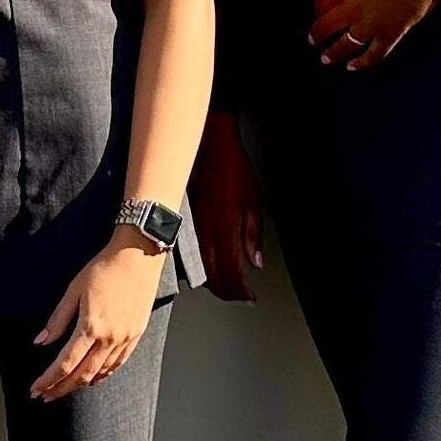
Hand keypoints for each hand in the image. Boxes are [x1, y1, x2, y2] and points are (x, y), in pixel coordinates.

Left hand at [31, 242, 160, 400]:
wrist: (138, 257)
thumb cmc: (105, 268)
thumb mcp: (74, 291)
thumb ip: (57, 320)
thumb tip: (40, 341)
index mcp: (90, 327)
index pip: (65, 364)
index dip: (48, 380)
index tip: (36, 389)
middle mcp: (109, 338)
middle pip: (81, 374)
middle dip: (60, 388)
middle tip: (45, 396)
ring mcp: (125, 338)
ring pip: (100, 372)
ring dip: (80, 384)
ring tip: (64, 388)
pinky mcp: (136, 335)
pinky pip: (118, 363)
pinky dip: (104, 374)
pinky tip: (94, 378)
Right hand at [192, 113, 263, 302]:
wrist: (207, 143)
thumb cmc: (233, 167)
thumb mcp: (253, 200)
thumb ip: (252, 234)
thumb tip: (255, 263)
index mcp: (225, 227)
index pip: (230, 273)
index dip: (239, 291)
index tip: (250, 298)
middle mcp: (205, 231)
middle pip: (212, 276)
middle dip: (227, 291)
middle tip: (241, 296)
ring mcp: (192, 226)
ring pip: (201, 266)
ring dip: (215, 280)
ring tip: (230, 285)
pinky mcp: (185, 220)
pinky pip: (194, 251)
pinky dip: (204, 264)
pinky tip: (213, 264)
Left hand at [308, 0, 440, 69]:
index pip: (320, 4)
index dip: (318, 11)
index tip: (319, 14)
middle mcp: (353, 8)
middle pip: (325, 27)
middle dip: (317, 36)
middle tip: (313, 41)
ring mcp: (371, 24)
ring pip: (345, 45)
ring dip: (333, 54)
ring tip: (326, 59)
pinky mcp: (390, 34)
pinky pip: (372, 55)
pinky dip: (361, 63)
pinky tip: (352, 67)